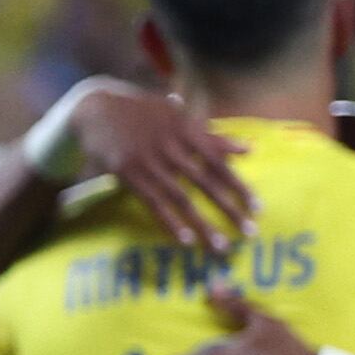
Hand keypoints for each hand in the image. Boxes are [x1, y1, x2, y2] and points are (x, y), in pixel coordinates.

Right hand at [78, 87, 256, 260]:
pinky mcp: (129, 174)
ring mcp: (150, 162)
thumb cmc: (142, 113)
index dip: (239, 186)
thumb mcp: (178, 118)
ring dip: (202, 224)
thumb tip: (249, 149)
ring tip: (219, 246)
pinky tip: (184, 240)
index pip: (220, 163)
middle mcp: (172, 148)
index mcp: (188, 132)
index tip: (257, 208)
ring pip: (182, 198)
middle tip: (249, 232)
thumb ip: (213, 137)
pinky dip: (169, 222)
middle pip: (206, 184)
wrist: (97, 109)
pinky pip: (153, 203)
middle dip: (229, 210)